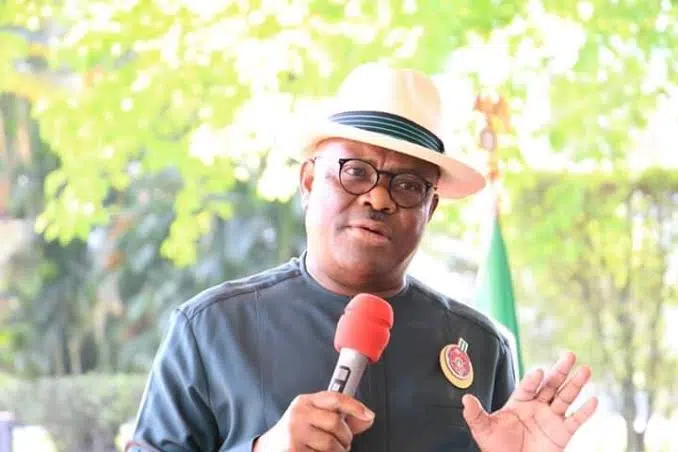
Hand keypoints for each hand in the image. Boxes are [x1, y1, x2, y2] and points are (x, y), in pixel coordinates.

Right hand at [253, 391, 374, 451]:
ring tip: (330, 450)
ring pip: (332, 444)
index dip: (355, 405)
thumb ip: (342, 417)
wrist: (269, 448)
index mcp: (305, 402)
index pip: (335, 398)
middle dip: (345, 436)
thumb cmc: (296, 432)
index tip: (368, 414)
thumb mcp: (315, 418)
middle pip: (336, 423)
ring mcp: (295, 433)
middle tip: (343, 442)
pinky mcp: (294, 451)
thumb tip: (368, 418)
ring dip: (338, 451)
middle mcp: (299, 414)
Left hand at [462, 351, 597, 451]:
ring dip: (576, 384)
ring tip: (585, 369)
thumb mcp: (483, 430)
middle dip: (559, 370)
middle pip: (550, 385)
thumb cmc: (497, 448)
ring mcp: (551, 418)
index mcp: (519, 402)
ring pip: (565, 397)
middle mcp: (537, 406)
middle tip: (569, 355)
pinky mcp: (562, 433)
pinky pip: (576, 421)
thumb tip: (465, 399)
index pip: (527, 386)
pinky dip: (585, 411)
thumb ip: (475, 414)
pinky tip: (593, 400)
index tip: (538, 372)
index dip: (533, 380)